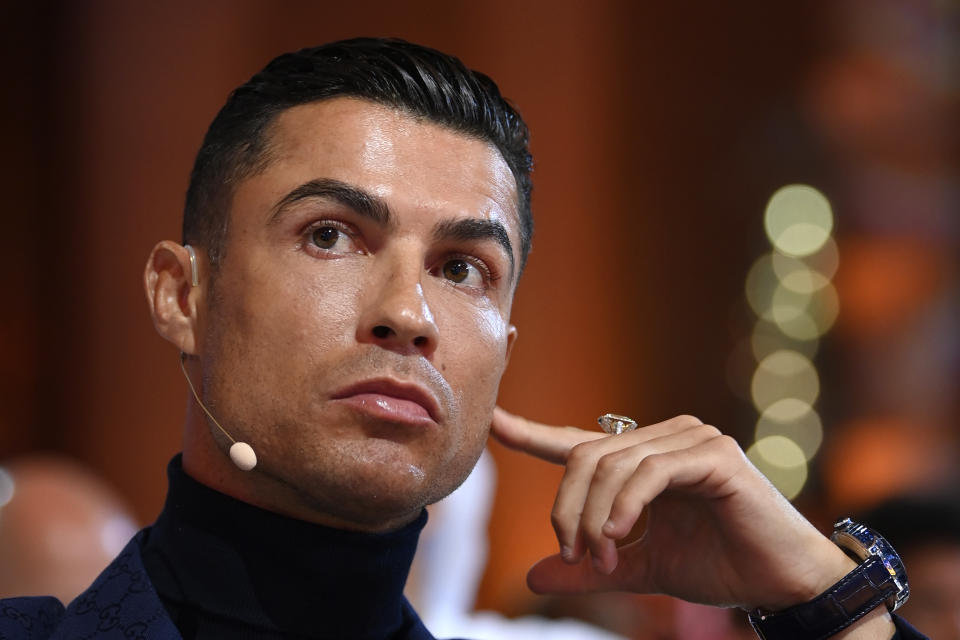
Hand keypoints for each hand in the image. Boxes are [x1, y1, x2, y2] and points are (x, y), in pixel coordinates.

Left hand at [490, 408, 859, 612]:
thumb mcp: (637, 568)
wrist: (781, 583)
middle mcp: (665, 437)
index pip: (579, 442)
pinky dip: (624, 506)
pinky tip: (618, 537)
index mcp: (645, 457)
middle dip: (566, 509)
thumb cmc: (717, 567)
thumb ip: (588, 568)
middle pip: (585, 457)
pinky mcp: (713, 455)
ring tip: (599, 560)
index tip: (492, 422)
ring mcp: (691, 440)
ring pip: (612, 465)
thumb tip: (530, 576)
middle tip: (573, 557)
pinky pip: (649, 472)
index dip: (532, 433)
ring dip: (594, 518)